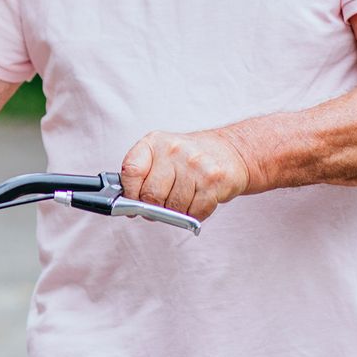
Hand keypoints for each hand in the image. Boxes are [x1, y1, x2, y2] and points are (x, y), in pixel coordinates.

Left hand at [120, 129, 252, 221]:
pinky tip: (198, 201)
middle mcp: (174, 150)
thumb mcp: (161, 154)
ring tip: (183, 198)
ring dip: (176, 211)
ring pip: (173, 207)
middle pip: (151, 195)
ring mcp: (195, 165)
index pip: (131, 171)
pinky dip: (194, 214)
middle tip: (159, 206)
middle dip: (152, 208)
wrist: (231, 151)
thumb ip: (142, 174)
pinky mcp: (214, 181)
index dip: (129, 193)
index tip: (131, 202)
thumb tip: (126, 203)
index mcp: (154, 143)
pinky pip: (195, 212)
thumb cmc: (189, 158)